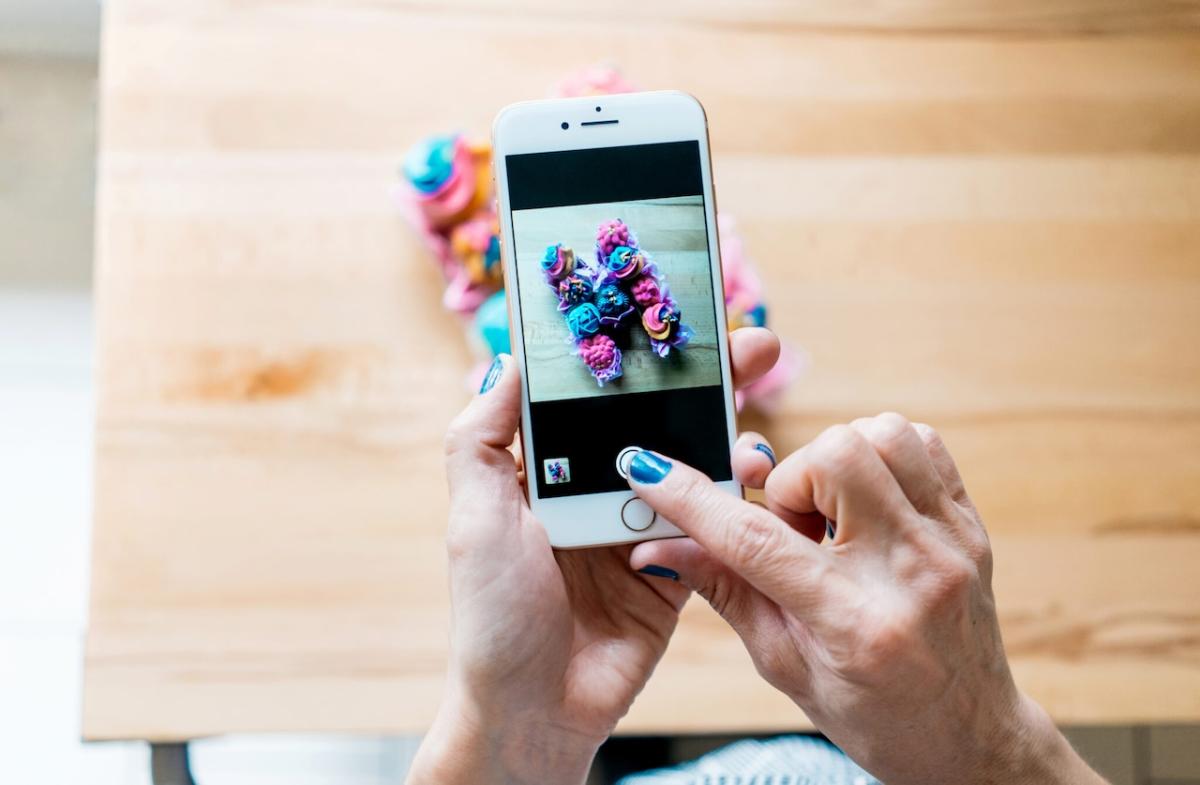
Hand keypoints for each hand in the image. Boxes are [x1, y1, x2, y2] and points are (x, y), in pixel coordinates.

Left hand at [406, 327, 782, 784]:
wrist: (534, 709)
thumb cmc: (492, 614)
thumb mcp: (474, 515)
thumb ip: (481, 437)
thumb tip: (508, 361)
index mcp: (546, 470)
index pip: (598, 399)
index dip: (639, 359)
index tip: (679, 320)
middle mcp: (595, 491)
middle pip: (657, 422)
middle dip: (706, 383)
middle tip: (754, 344)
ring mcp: (638, 529)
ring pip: (693, 468)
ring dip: (729, 439)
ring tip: (755, 425)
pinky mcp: (673, 570)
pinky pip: (711, 527)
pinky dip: (734, 502)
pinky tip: (753, 479)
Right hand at [625, 413, 1105, 784]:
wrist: (969, 736)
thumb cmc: (876, 713)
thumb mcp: (786, 666)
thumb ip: (726, 592)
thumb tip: (657, 548)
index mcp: (854, 625)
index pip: (756, 541)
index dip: (691, 499)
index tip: (648, 469)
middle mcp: (910, 572)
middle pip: (835, 458)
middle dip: (791, 479)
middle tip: (793, 526)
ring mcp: (949, 541)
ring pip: (880, 435)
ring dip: (836, 460)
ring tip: (830, 512)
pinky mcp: (969, 522)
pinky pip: (921, 442)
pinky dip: (879, 454)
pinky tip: (864, 500)